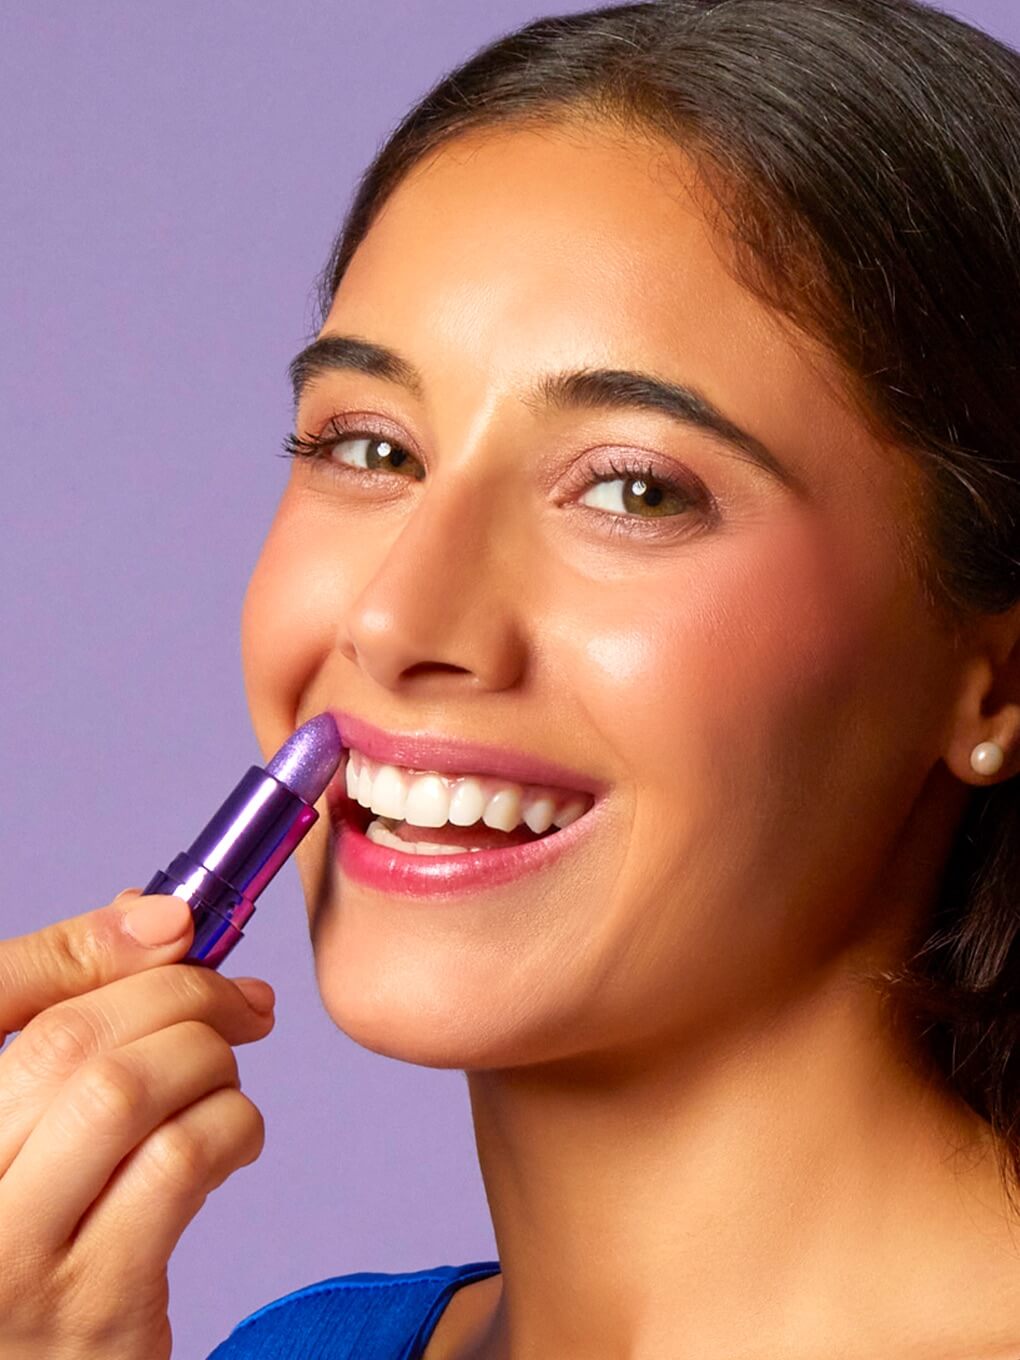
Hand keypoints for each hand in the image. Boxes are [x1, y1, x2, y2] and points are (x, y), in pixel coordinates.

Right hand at [0, 888, 274, 1358]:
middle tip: (242, 1001)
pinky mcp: (94, 1308)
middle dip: (182, 994)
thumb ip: (69, 1011)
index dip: (95, 942)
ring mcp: (9, 1260)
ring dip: (210, 1061)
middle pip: (71, 1037)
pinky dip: (231, 1124)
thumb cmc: (41, 1233)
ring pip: (129, 1091)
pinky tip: (233, 1139)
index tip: (182, 925)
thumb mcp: (27, 1121)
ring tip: (225, 1078)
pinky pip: (180, 1163)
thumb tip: (161, 917)